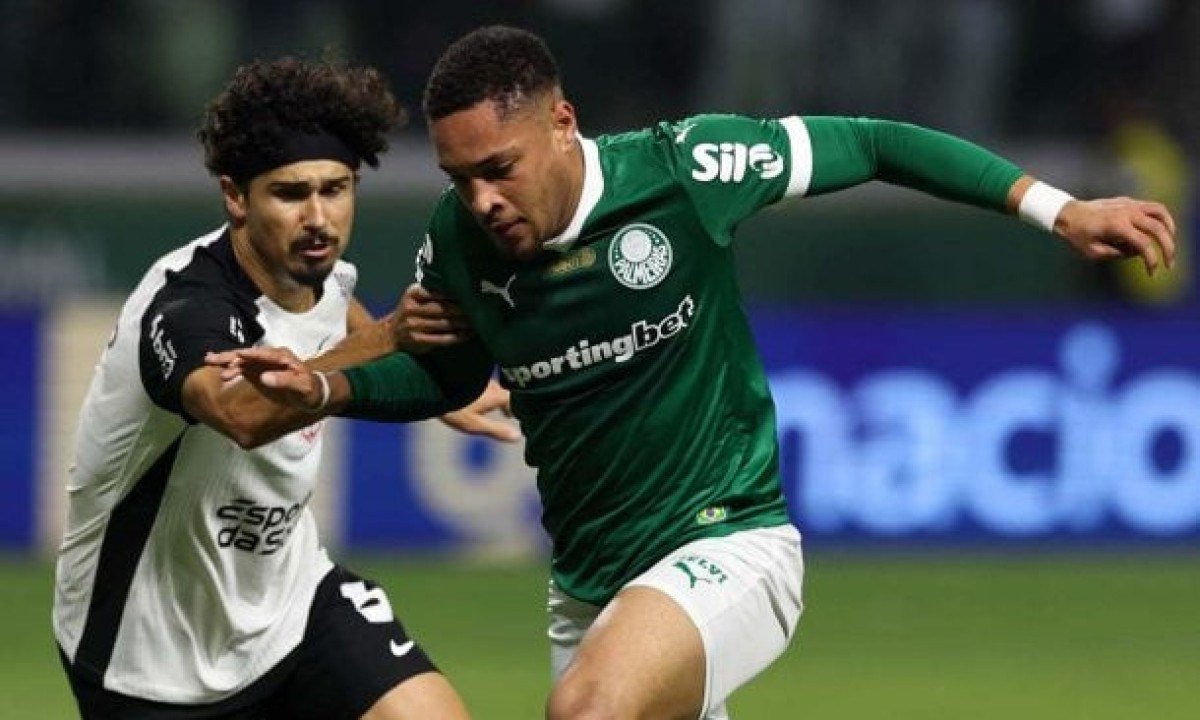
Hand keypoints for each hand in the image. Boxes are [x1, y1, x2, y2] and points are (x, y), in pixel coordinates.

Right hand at [205, 347, 325, 410]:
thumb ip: (284, 381)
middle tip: (213, 360)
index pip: (264, 354)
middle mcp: (272, 356)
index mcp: (283, 357)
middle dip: (231, 356)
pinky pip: (242, 365)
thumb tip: (264, 378)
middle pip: (249, 354)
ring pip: (243, 359)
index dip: (251, 355)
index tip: (238, 355)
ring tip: (209, 361)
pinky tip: (217, 365)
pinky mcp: (259, 369)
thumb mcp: (300, 387)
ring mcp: (264, 361)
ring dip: (227, 360)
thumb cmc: (308, 390)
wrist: (313, 392)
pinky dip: (230, 365)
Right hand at [391, 283, 472, 352]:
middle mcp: (411, 308)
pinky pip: (443, 338)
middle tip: (478, 309)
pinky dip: (457, 337)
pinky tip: (467, 334)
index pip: (437, 292)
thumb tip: (460, 291)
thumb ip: (432, 293)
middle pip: (443, 308)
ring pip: (445, 323)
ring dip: (463, 323)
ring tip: (477, 321)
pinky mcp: (418, 340)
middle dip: (462, 310)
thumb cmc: (409, 313)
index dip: (455, 294)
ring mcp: (414, 325)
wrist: (390, 335)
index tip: (470, 295)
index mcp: (412, 293)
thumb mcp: (415, 298)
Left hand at [438, 379, 519, 442]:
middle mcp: (490, 385)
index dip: (519, 409)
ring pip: (492, 389)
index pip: (515, 400)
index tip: (519, 417)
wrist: (432, 387)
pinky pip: (482, 385)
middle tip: (508, 414)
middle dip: (507, 403)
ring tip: (493, 408)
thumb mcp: (475, 424)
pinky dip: (484, 393)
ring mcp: (479, 379)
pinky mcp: (468, 377)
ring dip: (495, 398)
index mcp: (496, 395)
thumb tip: (517, 436)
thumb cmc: (454, 408)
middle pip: (505, 393)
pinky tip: (475, 399)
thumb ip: (497, 430)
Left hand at [1056, 197, 1176, 274]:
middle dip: (1168, 247)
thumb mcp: (1092, 253)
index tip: (1152, 273)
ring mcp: (1128, 204)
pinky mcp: (1128, 201)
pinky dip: (1161, 218)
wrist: (1066, 214)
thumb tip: (1137, 252)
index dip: (1151, 260)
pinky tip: (1160, 230)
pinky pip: (1151, 206)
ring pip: (1160, 211)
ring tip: (1170, 242)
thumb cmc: (1076, 235)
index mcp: (1116, 225)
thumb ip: (1116, 254)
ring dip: (1170, 227)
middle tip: (1169, 264)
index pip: (1143, 244)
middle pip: (1157, 228)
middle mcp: (1126, 212)